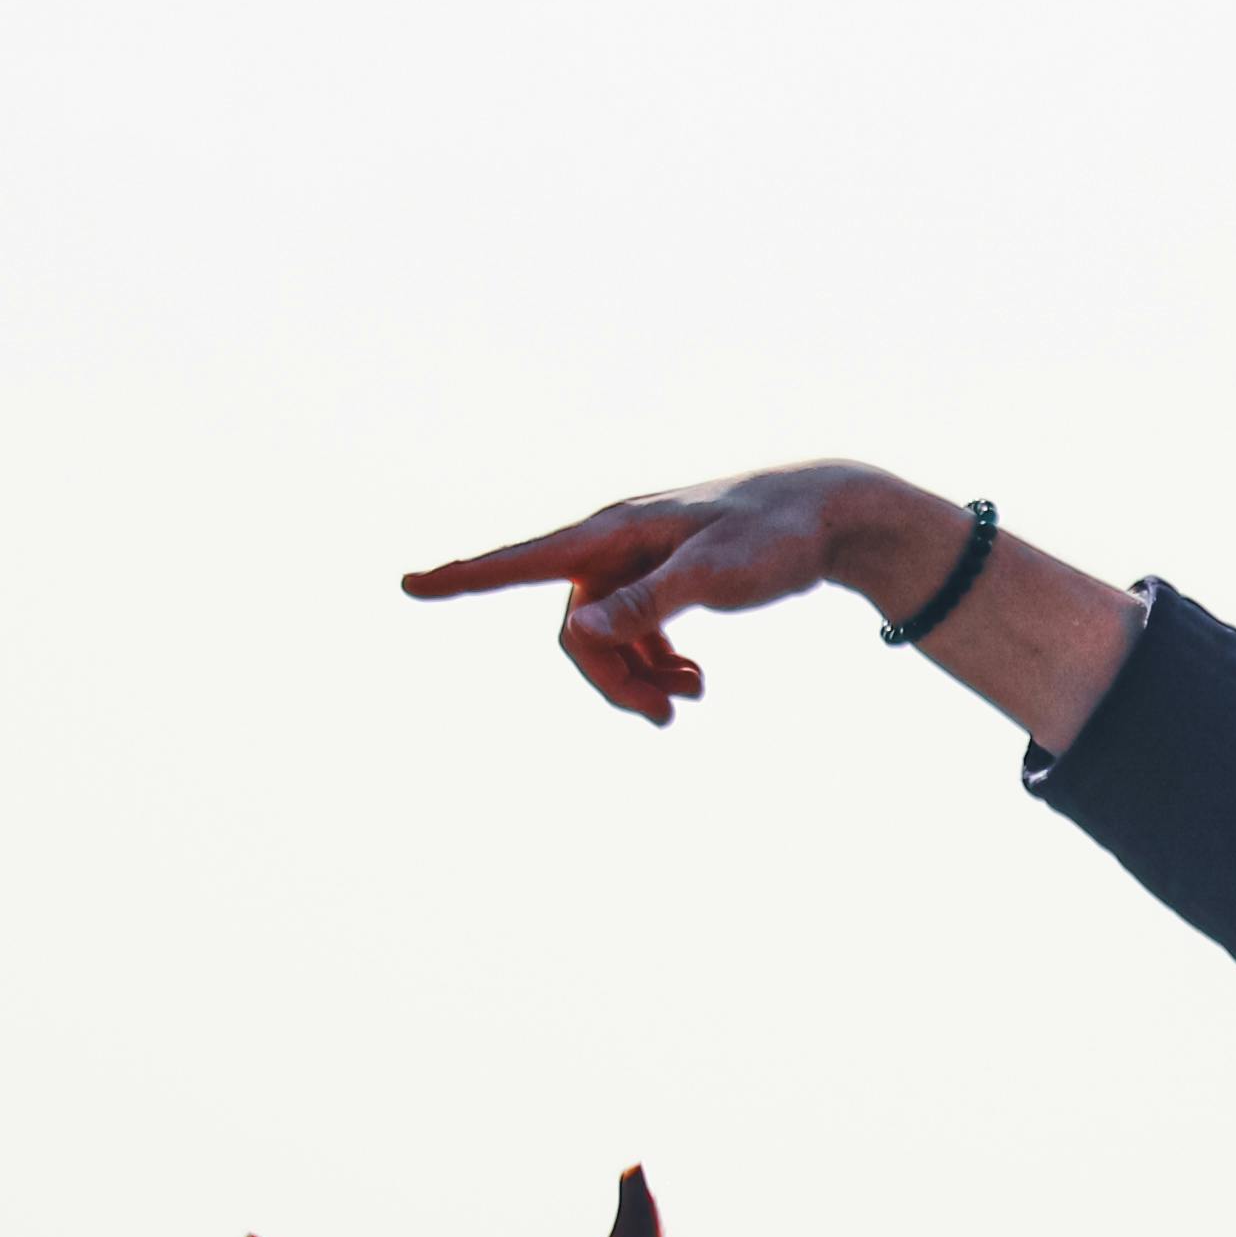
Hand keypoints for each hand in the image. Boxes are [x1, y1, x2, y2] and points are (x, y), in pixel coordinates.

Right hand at [403, 463, 956, 725]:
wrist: (827, 517)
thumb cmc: (774, 537)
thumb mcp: (713, 576)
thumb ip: (648, 604)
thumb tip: (578, 630)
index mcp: (613, 535)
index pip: (523, 561)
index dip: (464, 577)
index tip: (408, 584)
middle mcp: (614, 546)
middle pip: (576, 629)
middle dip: (610, 679)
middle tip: (664, 719)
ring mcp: (637, 563)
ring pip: (606, 638)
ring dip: (638, 678)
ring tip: (692, 698)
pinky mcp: (662, 579)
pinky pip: (635, 633)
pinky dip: (657, 665)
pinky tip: (695, 684)